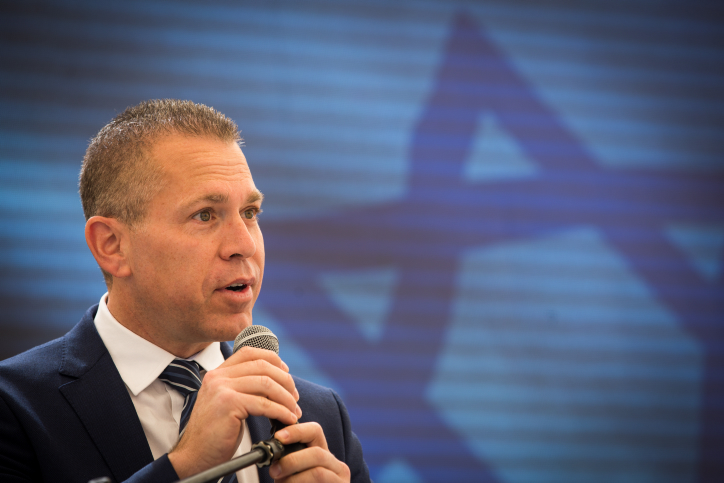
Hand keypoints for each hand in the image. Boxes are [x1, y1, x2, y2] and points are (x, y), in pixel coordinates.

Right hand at [168, 347, 301, 477]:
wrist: (195, 455)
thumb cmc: (216, 432)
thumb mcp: (228, 401)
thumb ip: (243, 386)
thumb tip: (276, 378)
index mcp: (218, 372)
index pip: (250, 352)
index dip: (273, 360)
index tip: (287, 374)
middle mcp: (218, 376)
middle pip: (263, 366)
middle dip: (285, 381)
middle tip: (295, 398)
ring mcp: (222, 388)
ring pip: (266, 384)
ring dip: (286, 398)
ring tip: (293, 411)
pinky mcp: (228, 403)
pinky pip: (264, 404)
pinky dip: (281, 411)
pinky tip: (287, 419)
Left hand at [268, 423, 350, 481]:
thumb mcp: (295, 474)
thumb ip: (289, 462)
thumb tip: (271, 456)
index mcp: (323, 455)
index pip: (314, 431)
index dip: (296, 431)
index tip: (278, 437)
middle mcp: (336, 466)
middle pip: (317, 453)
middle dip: (292, 461)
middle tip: (274, 471)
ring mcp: (340, 481)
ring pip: (317, 472)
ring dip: (294, 479)